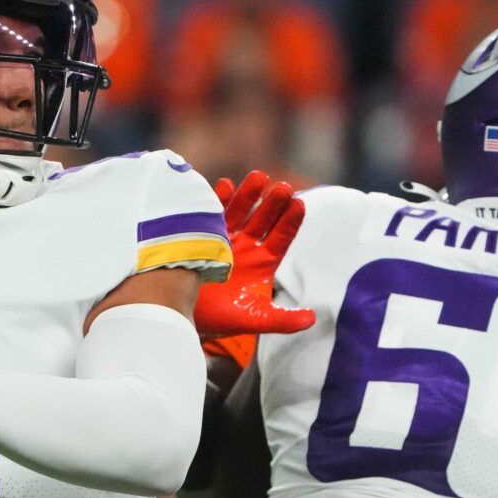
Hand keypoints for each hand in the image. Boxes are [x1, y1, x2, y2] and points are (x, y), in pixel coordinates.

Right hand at [194, 171, 316, 340]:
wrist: (185, 316)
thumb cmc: (223, 319)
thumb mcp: (255, 319)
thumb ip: (283, 319)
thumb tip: (312, 319)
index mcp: (264, 262)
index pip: (282, 237)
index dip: (290, 221)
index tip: (300, 204)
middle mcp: (247, 246)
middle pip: (263, 219)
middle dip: (273, 203)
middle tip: (283, 187)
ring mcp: (225, 238)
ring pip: (240, 211)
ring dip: (248, 195)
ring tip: (259, 177)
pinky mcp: (201, 235)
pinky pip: (211, 214)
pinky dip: (218, 200)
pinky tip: (226, 185)